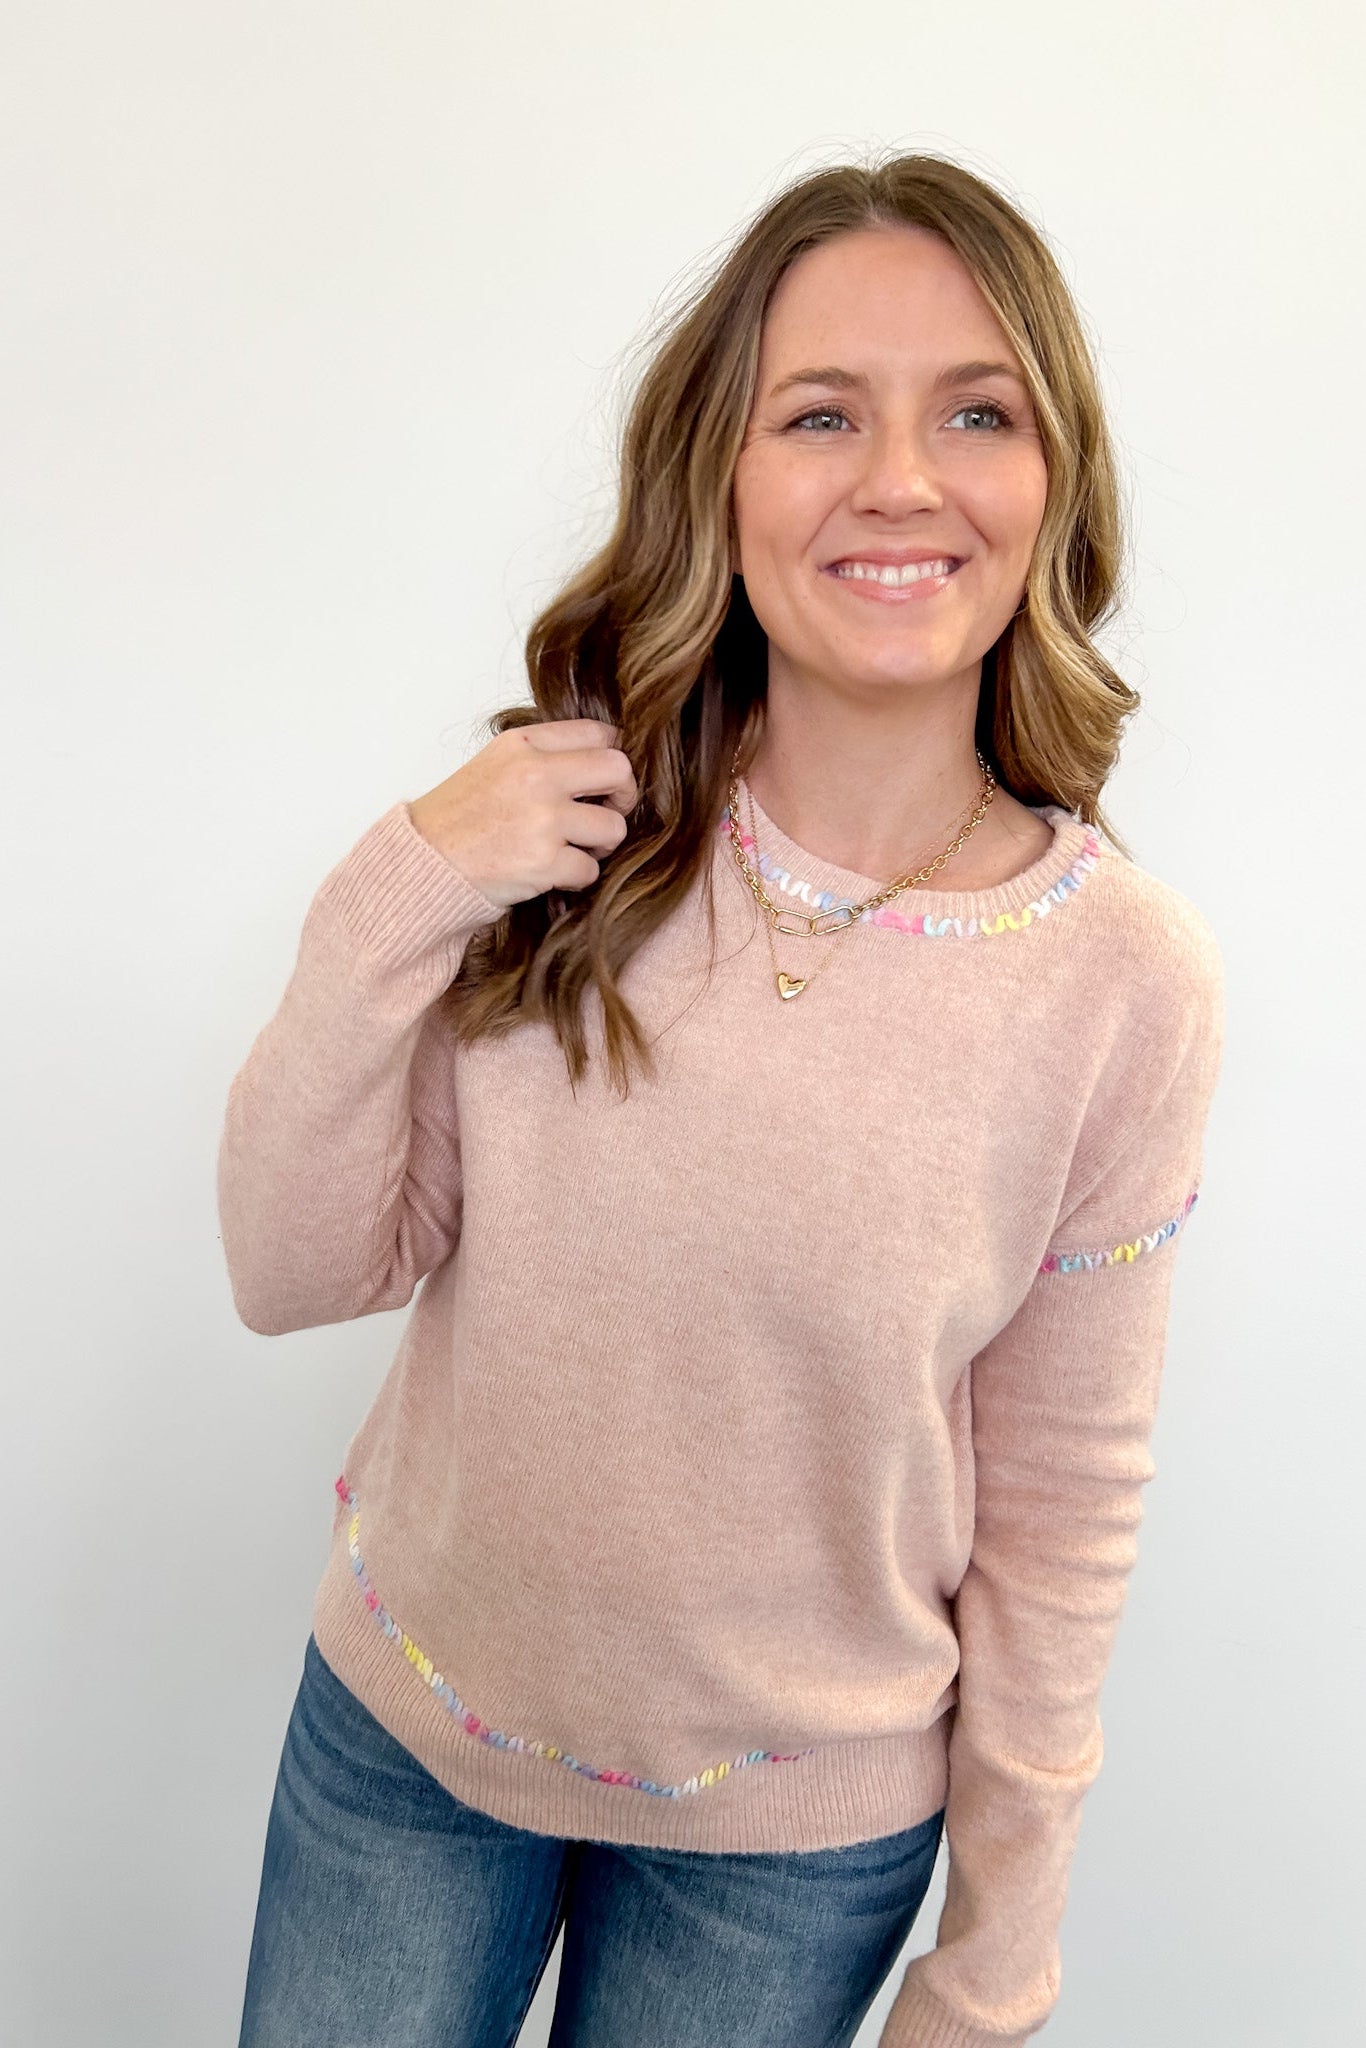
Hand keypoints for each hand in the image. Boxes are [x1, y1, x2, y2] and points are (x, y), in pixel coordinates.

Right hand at [406, 718, 638, 910]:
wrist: (422, 863)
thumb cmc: (457, 818)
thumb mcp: (494, 765)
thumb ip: (541, 757)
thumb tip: (600, 760)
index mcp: (523, 744)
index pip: (598, 732)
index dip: (613, 756)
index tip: (607, 779)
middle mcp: (535, 774)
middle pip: (618, 770)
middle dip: (622, 796)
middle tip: (605, 814)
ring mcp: (541, 819)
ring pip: (614, 826)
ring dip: (601, 843)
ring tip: (575, 849)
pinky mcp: (543, 862)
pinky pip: (590, 869)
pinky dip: (576, 877)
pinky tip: (552, 874)